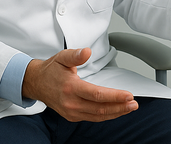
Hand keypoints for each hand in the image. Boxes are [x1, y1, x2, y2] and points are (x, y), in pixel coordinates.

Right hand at [22, 48, 138, 121]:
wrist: (36, 83)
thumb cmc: (51, 70)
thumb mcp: (62, 57)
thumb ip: (75, 55)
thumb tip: (86, 52)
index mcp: (70, 88)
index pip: (97, 95)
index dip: (114, 96)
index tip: (128, 95)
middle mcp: (71, 103)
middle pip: (100, 108)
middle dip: (119, 107)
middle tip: (134, 104)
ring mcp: (72, 112)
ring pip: (98, 116)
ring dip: (116, 113)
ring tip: (130, 108)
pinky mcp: (73, 116)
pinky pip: (93, 118)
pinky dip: (107, 115)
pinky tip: (117, 111)